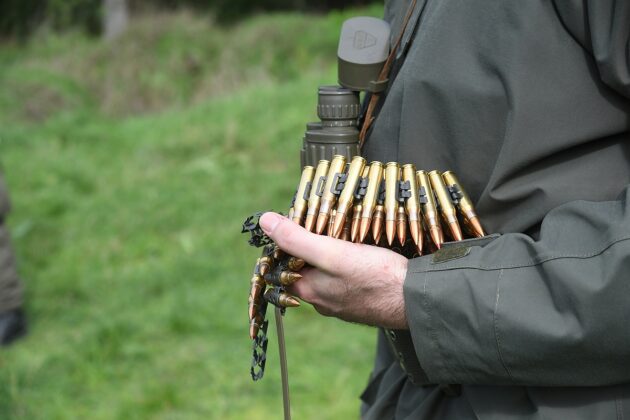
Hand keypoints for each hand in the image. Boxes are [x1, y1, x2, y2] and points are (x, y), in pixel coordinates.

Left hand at [260, 212, 408, 328]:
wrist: (416, 299)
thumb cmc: (375, 276)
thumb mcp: (331, 252)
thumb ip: (297, 238)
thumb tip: (265, 221)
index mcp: (308, 290)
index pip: (284, 261)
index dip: (288, 237)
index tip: (301, 219)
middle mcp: (321, 300)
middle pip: (305, 266)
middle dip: (311, 244)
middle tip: (325, 222)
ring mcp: (342, 302)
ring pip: (326, 272)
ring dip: (330, 253)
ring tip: (343, 233)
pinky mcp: (360, 299)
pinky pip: (345, 278)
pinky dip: (347, 263)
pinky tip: (360, 252)